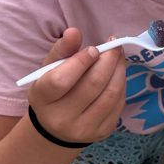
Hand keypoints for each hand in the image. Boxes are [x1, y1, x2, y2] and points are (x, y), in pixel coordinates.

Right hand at [24, 28, 127, 144]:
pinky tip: (118, 73)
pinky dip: (122, 84)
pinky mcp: (102, 132)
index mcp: (42, 99)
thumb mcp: (49, 70)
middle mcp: (61, 119)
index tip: (94, 48)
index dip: (80, 62)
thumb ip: (62, 50)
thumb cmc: (53, 91)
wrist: (57, 127)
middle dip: (108, 60)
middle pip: (92, 85)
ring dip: (119, 69)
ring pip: (110, 94)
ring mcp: (83, 129)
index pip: (61, 80)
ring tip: (118, 55)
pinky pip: (119, 104)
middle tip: (113, 45)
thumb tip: (74, 32)